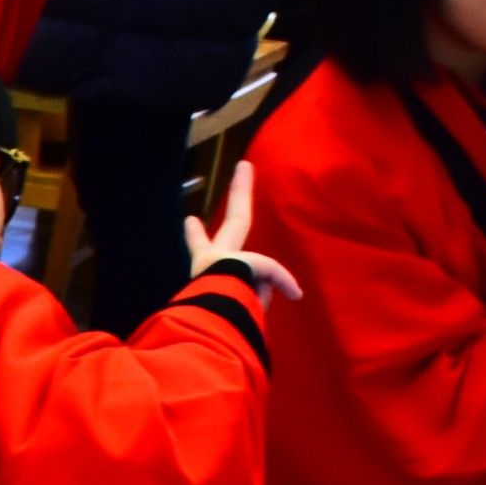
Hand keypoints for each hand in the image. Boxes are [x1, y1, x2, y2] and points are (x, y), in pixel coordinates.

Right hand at [182, 165, 301, 305]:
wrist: (206, 313)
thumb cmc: (202, 317)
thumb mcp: (218, 312)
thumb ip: (239, 301)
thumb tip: (257, 296)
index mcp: (203, 269)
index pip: (199, 247)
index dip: (195, 236)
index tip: (191, 220)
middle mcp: (216, 257)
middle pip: (236, 220)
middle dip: (240, 191)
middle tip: (245, 167)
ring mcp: (236, 255)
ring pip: (261, 268)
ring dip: (261, 288)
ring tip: (256, 294)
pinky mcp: (255, 259)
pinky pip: (275, 275)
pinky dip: (282, 285)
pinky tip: (294, 294)